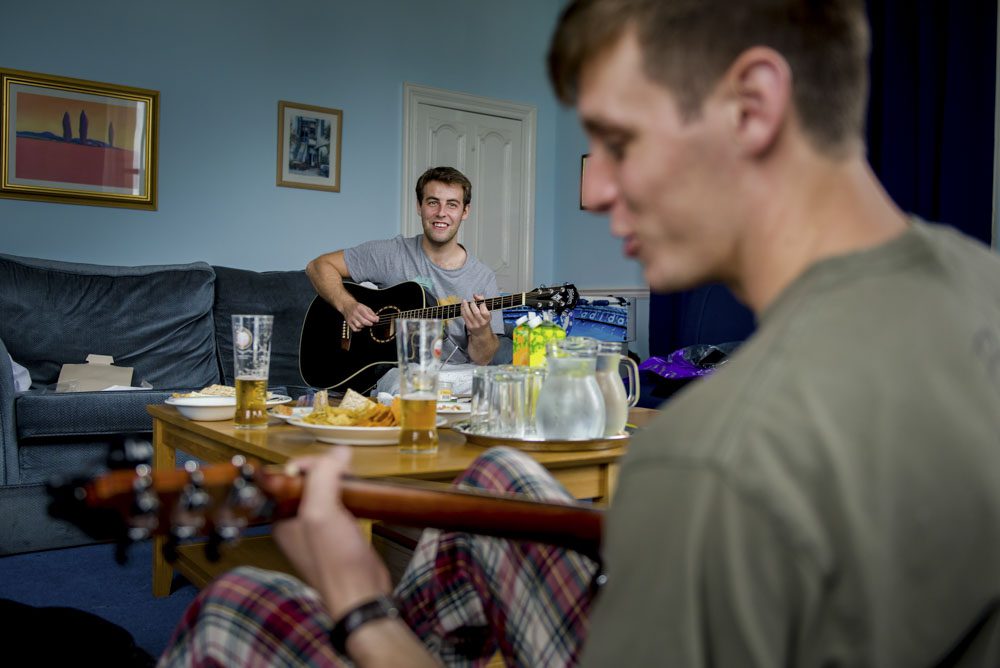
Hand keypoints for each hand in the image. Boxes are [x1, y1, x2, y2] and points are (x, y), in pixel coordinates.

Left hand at [273, 448, 390, 619]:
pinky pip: (342, 505)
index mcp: (282, 517)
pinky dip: (352, 497)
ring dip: (342, 483)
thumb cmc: (335, 561)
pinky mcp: (340, 534)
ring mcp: (319, 529)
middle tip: (346, 473)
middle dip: (329, 471)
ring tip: (355, 483)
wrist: (361, 594)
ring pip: (328, 492)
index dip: (310, 463)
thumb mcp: (322, 512)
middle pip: (310, 481)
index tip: (331, 462)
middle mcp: (297, 522)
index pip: (289, 476)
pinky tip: (362, 498)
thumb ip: (323, 477)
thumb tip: (339, 451)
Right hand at [343, 300, 378, 331]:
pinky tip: (361, 327)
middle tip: (372, 323)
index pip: (367, 315)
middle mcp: (354, 313)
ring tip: (366, 324)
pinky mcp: (349, 322)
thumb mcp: (365, 307)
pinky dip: (359, 329)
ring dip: (364, 326)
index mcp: (359, 308)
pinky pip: (354, 329)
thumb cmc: (356, 306)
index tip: (376, 320)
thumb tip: (377, 318)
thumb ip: (371, 313)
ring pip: (359, 325)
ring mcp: (351, 318)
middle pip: (363, 321)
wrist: (347, 305)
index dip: (373, 319)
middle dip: (369, 323)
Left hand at [461, 294, 491, 335]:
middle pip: (476, 312)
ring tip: (464, 300)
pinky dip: (462, 310)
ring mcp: (474, 324)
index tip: (478, 299)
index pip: (484, 310)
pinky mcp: (468, 326)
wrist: (481, 332)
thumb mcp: (486, 311)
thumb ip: (482, 302)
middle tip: (471, 300)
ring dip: (465, 306)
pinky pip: (464, 317)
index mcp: (487, 318)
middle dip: (472, 304)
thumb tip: (475, 295)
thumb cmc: (484, 319)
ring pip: (468, 314)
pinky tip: (462, 306)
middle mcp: (481, 322)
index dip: (480, 303)